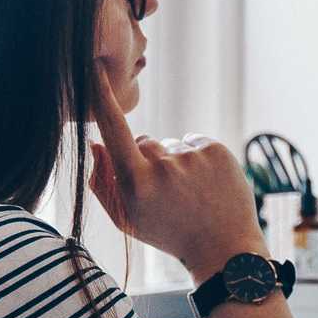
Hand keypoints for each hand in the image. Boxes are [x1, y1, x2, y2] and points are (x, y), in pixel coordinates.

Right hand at [89, 67, 265, 280]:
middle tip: (167, 194)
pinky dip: (195, 158)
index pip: (113, 129)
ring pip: (170, 144)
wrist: (224, 251)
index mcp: (138, 184)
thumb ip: (102, 183)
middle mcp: (165, 166)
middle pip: (143, 142)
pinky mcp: (216, 150)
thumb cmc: (169, 235)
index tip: (94, 67)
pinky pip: (193, 141)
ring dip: (175, 162)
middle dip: (148, 160)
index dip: (102, 97)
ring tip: (190, 194)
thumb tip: (94, 144)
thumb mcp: (127, 219)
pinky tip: (204, 185)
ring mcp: (193, 157)